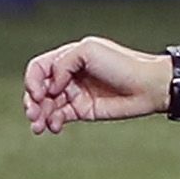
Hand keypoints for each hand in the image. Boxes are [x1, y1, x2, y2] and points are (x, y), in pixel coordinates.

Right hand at [22, 38, 171, 132]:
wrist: (147, 86)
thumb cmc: (122, 64)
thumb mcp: (88, 51)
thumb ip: (63, 63)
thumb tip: (51, 86)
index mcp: (69, 56)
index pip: (39, 68)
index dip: (33, 81)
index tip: (39, 93)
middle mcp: (70, 74)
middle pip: (39, 88)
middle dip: (32, 102)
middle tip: (33, 114)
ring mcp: (76, 93)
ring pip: (47, 105)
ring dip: (39, 115)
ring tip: (39, 126)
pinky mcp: (83, 110)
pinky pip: (60, 117)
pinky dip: (53, 122)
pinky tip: (54, 126)